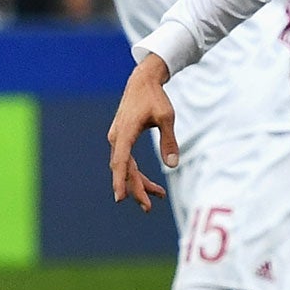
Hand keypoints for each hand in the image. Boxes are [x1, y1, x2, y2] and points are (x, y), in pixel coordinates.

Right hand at [108, 55, 176, 210]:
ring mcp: (118, 139)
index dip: (120, 181)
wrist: (143, 82)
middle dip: (136, 189)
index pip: (120, 162)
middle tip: (149, 208)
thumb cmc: (155, 98)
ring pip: (126, 167)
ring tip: (158, 197)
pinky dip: (138, 173)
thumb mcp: (166, 117)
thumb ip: (168, 140)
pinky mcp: (122, 139)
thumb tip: (173, 164)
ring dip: (140, 183)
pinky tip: (151, 185)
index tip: (120, 198)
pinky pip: (128, 161)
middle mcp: (117, 138)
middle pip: (124, 169)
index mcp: (125, 133)